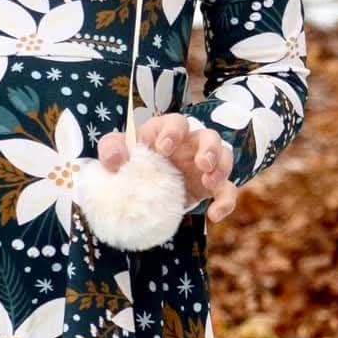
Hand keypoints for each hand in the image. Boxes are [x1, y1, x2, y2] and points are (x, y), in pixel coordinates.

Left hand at [97, 113, 238, 224]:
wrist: (138, 191)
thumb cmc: (129, 163)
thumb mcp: (115, 153)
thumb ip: (111, 149)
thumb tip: (113, 159)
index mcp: (166, 132)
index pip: (176, 122)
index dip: (173, 132)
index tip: (164, 148)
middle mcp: (189, 144)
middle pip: (209, 136)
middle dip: (209, 148)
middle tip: (201, 163)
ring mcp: (203, 165)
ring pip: (225, 157)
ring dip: (222, 169)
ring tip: (210, 183)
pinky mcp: (210, 186)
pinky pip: (227, 190)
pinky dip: (226, 202)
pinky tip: (215, 215)